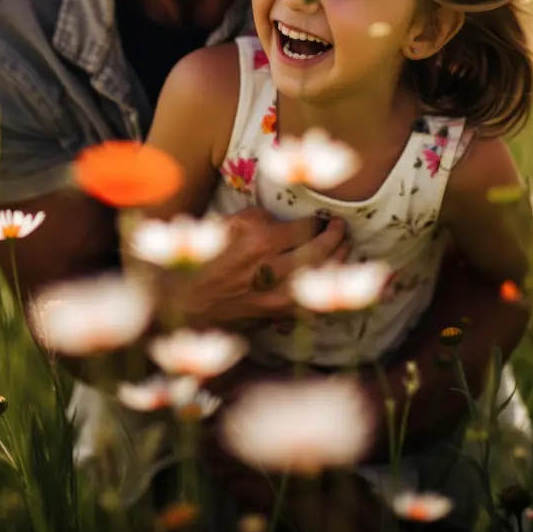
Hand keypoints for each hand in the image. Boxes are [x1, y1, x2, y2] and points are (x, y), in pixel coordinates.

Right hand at [171, 207, 348, 328]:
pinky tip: (332, 279)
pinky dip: (325, 290)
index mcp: (261, 242)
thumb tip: (283, 220)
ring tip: (345, 248)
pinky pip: (309, 301)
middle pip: (320, 252)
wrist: (187, 299)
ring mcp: (276, 295)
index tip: (322, 218)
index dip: (318, 221)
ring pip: (320, 278)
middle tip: (341, 228)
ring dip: (338, 262)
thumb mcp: (227, 224)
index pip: (305, 228)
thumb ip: (259, 217)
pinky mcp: (274, 314)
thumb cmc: (205, 258)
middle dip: (336, 237)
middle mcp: (273, 269)